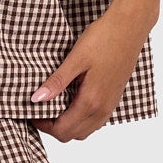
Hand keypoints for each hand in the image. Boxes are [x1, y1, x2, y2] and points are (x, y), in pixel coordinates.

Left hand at [30, 0, 154, 141]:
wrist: (130, 26)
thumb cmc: (104, 38)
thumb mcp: (75, 59)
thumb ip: (56, 82)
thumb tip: (36, 99)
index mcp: (91, 102)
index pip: (62, 130)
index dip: (43, 125)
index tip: (33, 110)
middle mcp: (103, 109)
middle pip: (73, 135)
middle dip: (54, 127)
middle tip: (40, 109)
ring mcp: (110, 105)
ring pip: (85, 130)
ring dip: (68, 124)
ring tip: (54, 104)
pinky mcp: (113, 98)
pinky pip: (94, 120)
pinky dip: (80, 118)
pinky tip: (71, 99)